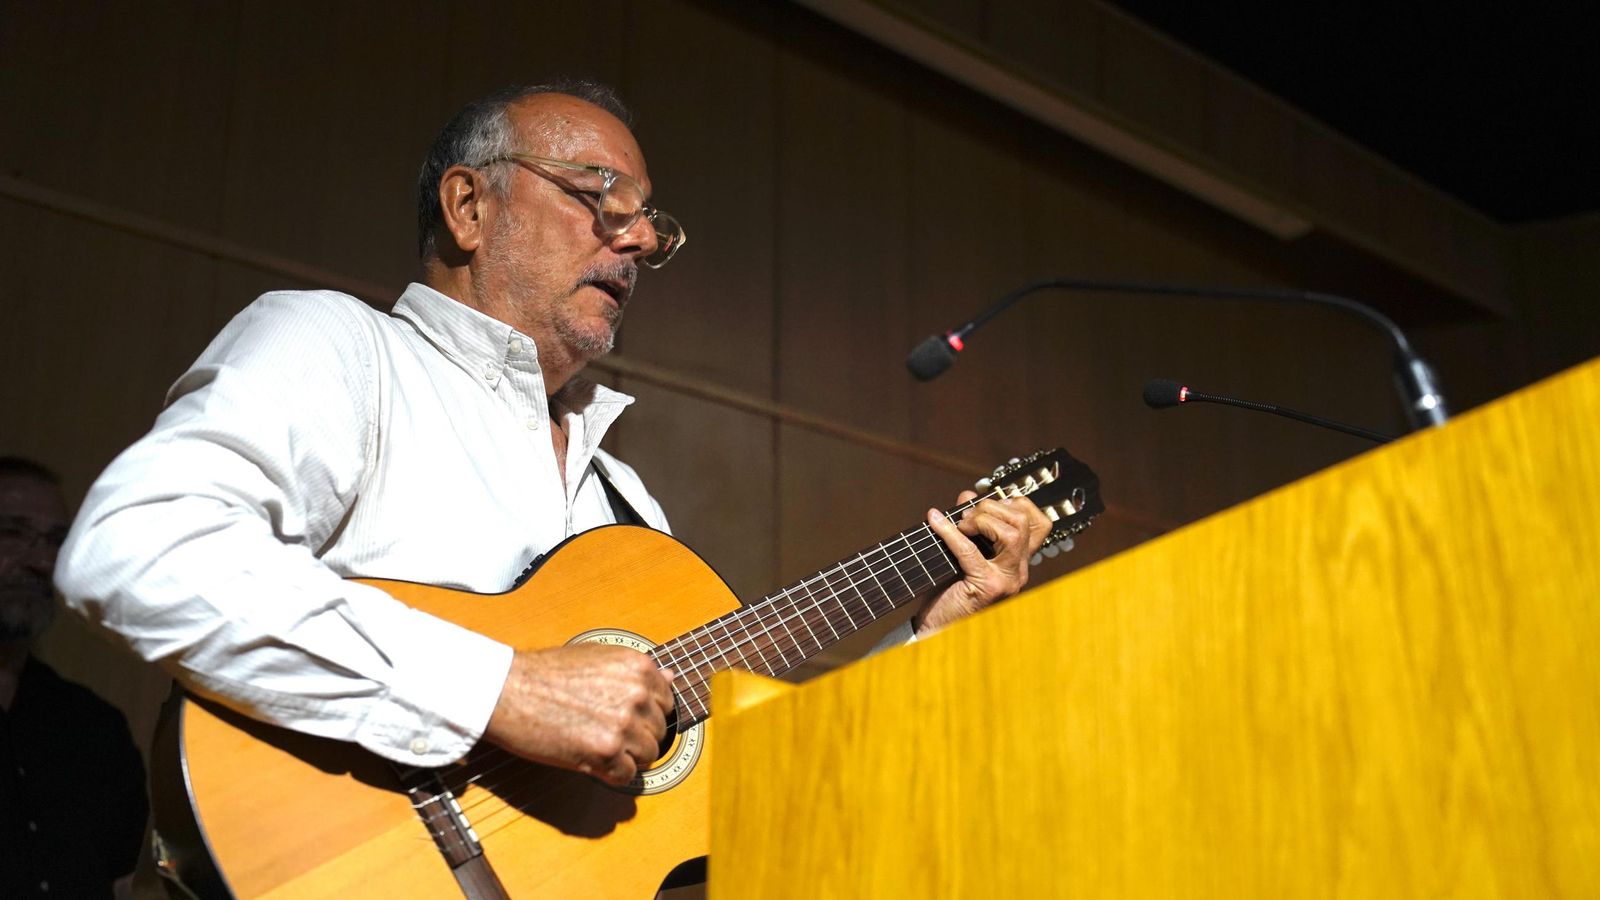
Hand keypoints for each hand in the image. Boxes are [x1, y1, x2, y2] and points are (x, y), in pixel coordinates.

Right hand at [483, 643, 675, 785]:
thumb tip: (670, 677)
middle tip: (606, 732)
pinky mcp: (606, 752)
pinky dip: (612, 773)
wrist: (509, 690)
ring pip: (648, 755)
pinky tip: (592, 759)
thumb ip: (636, 672)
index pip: (666, 701)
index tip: (627, 717)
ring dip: (627, 756)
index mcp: (638, 667)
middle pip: (659, 730)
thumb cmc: (546, 673)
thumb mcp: (598, 658)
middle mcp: (637, 694)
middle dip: (637, 735)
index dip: (646, 713)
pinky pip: (627, 775)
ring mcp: (624, 724)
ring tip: (598, 746)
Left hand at [915, 490, 1051, 635]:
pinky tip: (936, 522)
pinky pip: (971, 551)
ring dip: (981, 520)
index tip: (988, 503)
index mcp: (1017, 562)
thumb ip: (969, 525)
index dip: (1017, 504)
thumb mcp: (961, 553)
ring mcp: (1006, 581)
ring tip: (959, 526)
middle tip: (966, 517)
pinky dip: (951, 532)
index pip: (1039, 524)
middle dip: (992, 508)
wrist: (935, 630)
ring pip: (1012, 534)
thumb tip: (968, 495)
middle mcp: (1018, 571)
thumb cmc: (948, 592)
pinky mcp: (986, 588)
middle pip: (1024, 523)